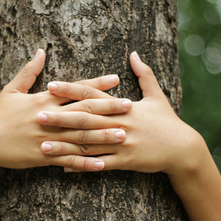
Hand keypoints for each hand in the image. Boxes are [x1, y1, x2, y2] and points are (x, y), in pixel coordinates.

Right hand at [0, 49, 132, 171]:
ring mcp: (47, 138)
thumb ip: (28, 71)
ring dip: (103, 136)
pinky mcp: (43, 157)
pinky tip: (102, 164)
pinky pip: (68, 160)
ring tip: (123, 135)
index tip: (116, 79)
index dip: (96, 84)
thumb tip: (40, 51)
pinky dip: (85, 162)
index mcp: (43, 100)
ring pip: (80, 136)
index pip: (75, 89)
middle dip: (108, 108)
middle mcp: (48, 118)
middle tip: (129, 106)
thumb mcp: (11, 90)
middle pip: (83, 111)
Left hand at [39, 51, 204, 173]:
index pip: (93, 95)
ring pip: (88, 144)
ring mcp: (121, 144)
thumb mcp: (157, 96)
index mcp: (123, 107)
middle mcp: (119, 124)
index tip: (51, 85)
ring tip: (43, 146)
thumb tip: (134, 54)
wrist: (182, 149)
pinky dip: (81, 165)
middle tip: (38, 115)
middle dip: (60, 117)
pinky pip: (99, 164)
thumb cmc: (168, 121)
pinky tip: (64, 167)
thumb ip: (145, 74)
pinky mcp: (125, 161)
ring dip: (64, 145)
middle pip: (85, 119)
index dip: (72, 90)